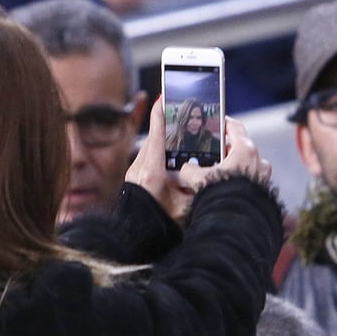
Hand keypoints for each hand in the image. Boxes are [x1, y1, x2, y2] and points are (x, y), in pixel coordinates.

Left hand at [125, 96, 193, 222]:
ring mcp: (133, 173)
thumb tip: (204, 170)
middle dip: (166, 125)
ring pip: (150, 149)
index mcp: (151, 174)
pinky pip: (146, 157)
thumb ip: (194, 186)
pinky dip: (157, 152)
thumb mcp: (184, 205)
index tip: (162, 99)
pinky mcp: (132, 177)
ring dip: (163, 140)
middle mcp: (139, 169)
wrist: (133, 236)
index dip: (160, 116)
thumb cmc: (160, 224)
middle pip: (154, 140)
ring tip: (177, 129)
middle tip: (177, 110)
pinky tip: (169, 152)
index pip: (156, 137)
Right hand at [179, 116, 271, 187]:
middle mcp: (258, 160)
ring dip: (233, 167)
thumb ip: (190, 169)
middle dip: (226, 151)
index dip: (223, 123)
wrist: (235, 220)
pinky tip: (225, 188)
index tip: (217, 122)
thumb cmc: (221, 194)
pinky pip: (250, 180)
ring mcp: (263, 176)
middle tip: (212, 154)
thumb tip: (186, 168)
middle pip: (240, 148)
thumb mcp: (198, 178)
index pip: (235, 128)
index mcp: (245, 150)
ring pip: (246, 165)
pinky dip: (239, 181)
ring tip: (217, 174)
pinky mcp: (263, 191)